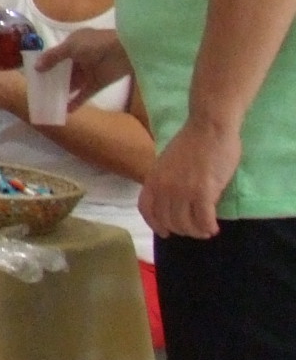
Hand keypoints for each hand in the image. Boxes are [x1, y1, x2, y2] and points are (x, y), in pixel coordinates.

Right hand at [42, 27, 132, 99]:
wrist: (125, 51)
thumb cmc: (95, 44)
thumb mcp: (70, 47)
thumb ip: (53, 57)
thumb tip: (36, 68)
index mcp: (74, 44)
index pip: (58, 55)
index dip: (47, 64)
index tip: (36, 75)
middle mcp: (81, 58)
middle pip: (64, 71)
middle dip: (53, 79)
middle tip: (39, 91)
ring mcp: (90, 72)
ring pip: (73, 84)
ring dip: (63, 92)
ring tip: (49, 102)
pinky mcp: (98, 84)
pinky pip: (84, 94)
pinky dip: (76, 102)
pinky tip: (66, 111)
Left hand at [140, 117, 240, 238]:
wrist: (208, 127)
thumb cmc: (192, 142)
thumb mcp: (168, 162)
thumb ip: (166, 180)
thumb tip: (171, 200)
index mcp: (153, 178)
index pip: (146, 209)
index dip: (155, 224)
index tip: (165, 232)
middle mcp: (164, 187)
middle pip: (168, 221)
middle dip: (182, 230)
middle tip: (195, 230)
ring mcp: (182, 190)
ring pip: (186, 224)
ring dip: (197, 231)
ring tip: (206, 230)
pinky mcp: (203, 192)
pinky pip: (203, 220)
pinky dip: (208, 227)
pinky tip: (214, 228)